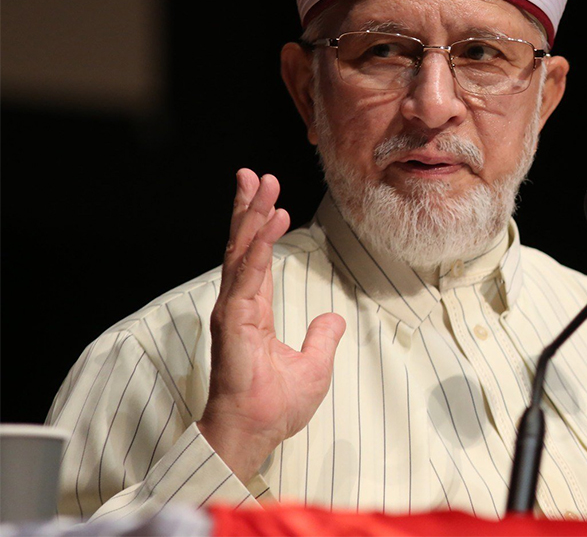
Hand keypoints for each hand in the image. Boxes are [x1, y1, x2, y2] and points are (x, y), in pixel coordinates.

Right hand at [197, 169, 345, 481]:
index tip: (266, 196)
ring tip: (263, 185)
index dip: (259, 226)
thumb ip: (321, 338)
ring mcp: (233, 309)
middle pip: (243, 245)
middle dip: (249, 207)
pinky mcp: (233, 319)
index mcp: (253, 310)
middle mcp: (239, 303)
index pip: (255, 258)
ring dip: (253, 216)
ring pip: (242, 252)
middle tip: (254, 174)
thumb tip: (332, 319)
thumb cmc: (275, 405)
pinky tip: (268, 223)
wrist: (255, 431)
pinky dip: (258, 247)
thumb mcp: (313, 365)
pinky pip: (247, 275)